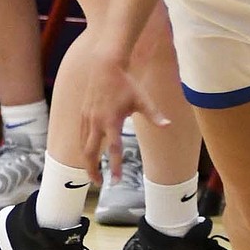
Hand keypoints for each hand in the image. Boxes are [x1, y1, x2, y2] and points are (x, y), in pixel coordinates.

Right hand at [80, 48, 167, 182]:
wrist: (106, 66)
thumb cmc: (126, 84)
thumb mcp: (142, 100)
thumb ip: (154, 115)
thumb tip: (168, 125)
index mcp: (112, 121)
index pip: (113, 150)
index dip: (114, 167)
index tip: (115, 182)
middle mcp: (97, 122)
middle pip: (90, 153)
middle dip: (93, 170)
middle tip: (98, 184)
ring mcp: (88, 118)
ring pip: (83, 146)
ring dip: (87, 161)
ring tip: (92, 173)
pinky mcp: (83, 114)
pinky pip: (81, 135)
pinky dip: (84, 147)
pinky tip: (88, 154)